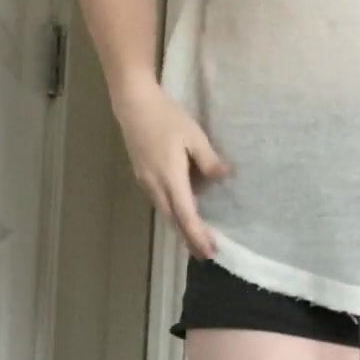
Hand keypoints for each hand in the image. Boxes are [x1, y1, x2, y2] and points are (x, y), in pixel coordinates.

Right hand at [114, 78, 231, 259]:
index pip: (186, 216)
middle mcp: (156, 186)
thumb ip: (209, 161)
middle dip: (189, 239)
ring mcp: (146, 182)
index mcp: (171, 179)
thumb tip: (225, 178)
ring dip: (180, 228)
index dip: (198, 235)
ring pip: (165, 212)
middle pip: (174, 220)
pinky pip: (160, 202)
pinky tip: (181, 213)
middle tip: (204, 254)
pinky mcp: (142, 176)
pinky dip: (172, 213)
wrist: (134, 105)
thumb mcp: (195, 137)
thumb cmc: (166, 118)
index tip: (210, 251)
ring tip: (194, 238)